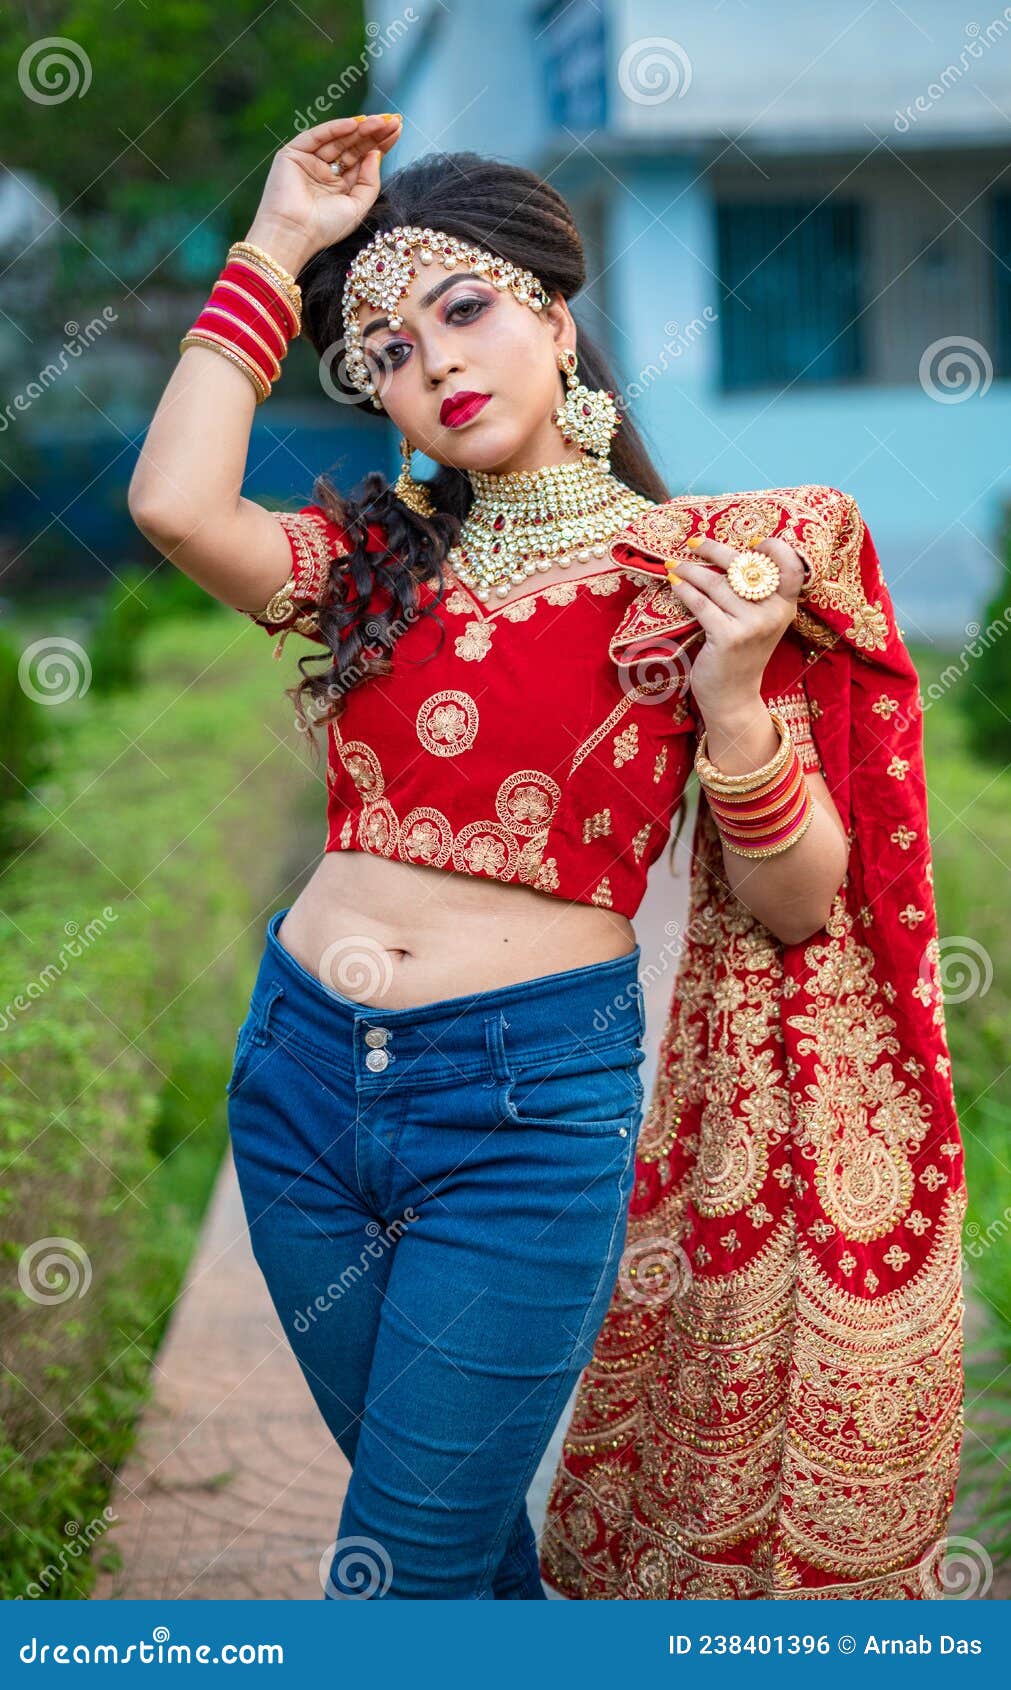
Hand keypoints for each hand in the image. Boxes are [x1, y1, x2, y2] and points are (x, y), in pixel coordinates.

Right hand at [246, 113, 403, 273]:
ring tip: (380, 121)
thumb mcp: (358, 207)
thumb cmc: (325, 228)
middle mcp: (326, 170)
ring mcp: (310, 160)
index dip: (380, 143)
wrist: (294, 234)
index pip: (363, 158)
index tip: (397, 129)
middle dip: (374, 132)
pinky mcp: (294, 153)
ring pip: (339, 138)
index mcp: (341, 185)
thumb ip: (370, 181)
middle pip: (354, 145)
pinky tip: (356, 123)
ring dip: (360, 128)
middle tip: (393, 120)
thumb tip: (376, 153)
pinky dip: (336, 128)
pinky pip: (318, 135)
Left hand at [667, 535, 805, 722]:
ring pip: (716, 583)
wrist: (733, 697)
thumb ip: (754, 596)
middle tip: (694, 543)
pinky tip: (674, 584)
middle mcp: (773, 613)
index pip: (792, 566)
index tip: (750, 541)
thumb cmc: (741, 655)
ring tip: (674, 565)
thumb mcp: (758, 623)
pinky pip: (701, 603)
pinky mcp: (727, 637)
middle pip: (744, 566)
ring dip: (690, 570)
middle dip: (714, 549)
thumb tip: (725, 556)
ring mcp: (751, 625)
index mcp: (785, 606)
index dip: (774, 548)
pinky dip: (684, 590)